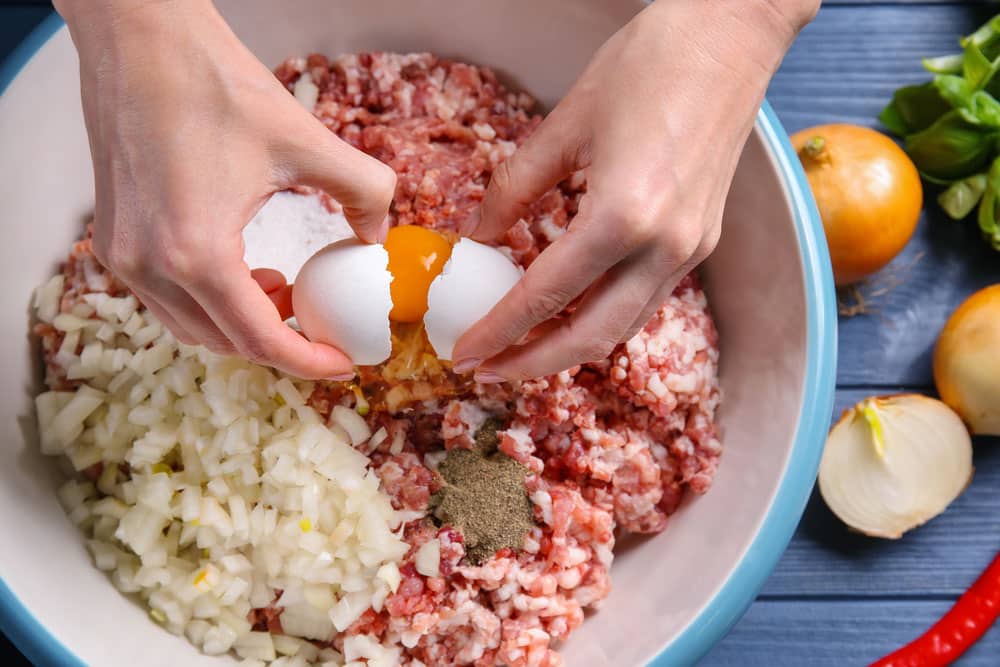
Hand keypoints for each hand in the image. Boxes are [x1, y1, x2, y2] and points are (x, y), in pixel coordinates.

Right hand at [55, 0, 395, 378]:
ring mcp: (123, 256)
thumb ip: (365, 191)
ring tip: (282, 289)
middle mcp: (150, 266)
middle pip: (225, 343)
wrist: (142, 40)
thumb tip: (377, 236)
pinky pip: (166, 300)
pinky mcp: (112, 240)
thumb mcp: (310, 140)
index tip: (343, 363)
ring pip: (191, 327)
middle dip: (280, 342)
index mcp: (197, 253)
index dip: (308, 362)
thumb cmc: (215, 84)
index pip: (260, 341)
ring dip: (242, 324)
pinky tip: (243, 269)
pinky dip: (209, 301)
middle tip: (319, 321)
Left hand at [453, 0, 817, 381]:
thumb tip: (478, 238)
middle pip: (591, 337)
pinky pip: (644, 299)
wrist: (729, 34)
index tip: (462, 354)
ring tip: (520, 347)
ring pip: (623, 326)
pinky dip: (601, 316)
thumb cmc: (648, 62)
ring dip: (569, 347)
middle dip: (533, 363)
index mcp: (624, 214)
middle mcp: (664, 245)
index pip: (546, 295)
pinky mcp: (701, 240)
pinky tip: (568, 308)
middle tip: (486, 369)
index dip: (498, 332)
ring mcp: (690, 248)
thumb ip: (514, 189)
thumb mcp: (565, 124)